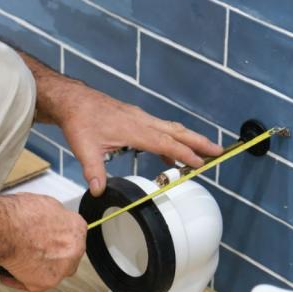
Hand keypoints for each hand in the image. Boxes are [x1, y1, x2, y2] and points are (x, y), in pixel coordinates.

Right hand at [0, 193, 86, 291]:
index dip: (56, 237)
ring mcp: (62, 268)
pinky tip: (9, 275)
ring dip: (37, 268)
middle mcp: (74, 249)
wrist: (5, 230)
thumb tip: (47, 221)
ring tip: (18, 263)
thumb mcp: (43, 204)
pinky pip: (32, 284)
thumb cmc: (19, 216)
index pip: (72, 235)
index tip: (47, 238)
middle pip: (66, 255)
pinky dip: (19, 280)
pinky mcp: (47, 282)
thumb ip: (52, 218)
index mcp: (76, 227)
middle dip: (50, 254)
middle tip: (32, 250)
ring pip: (52, 272)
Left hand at [56, 83, 222, 195]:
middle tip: (219, 152)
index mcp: (134, 129)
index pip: (166, 143)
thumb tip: (98, 190)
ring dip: (189, 141)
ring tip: (203, 154)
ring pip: (171, 129)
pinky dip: (170, 141)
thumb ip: (93, 171)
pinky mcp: (135, 118)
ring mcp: (140, 118)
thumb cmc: (80, 121)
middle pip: (177, 132)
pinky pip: (160, 130)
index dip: (184, 154)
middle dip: (199, 142)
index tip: (200, 163)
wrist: (73, 101)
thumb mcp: (84, 149)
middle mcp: (142, 121)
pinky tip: (169, 156)